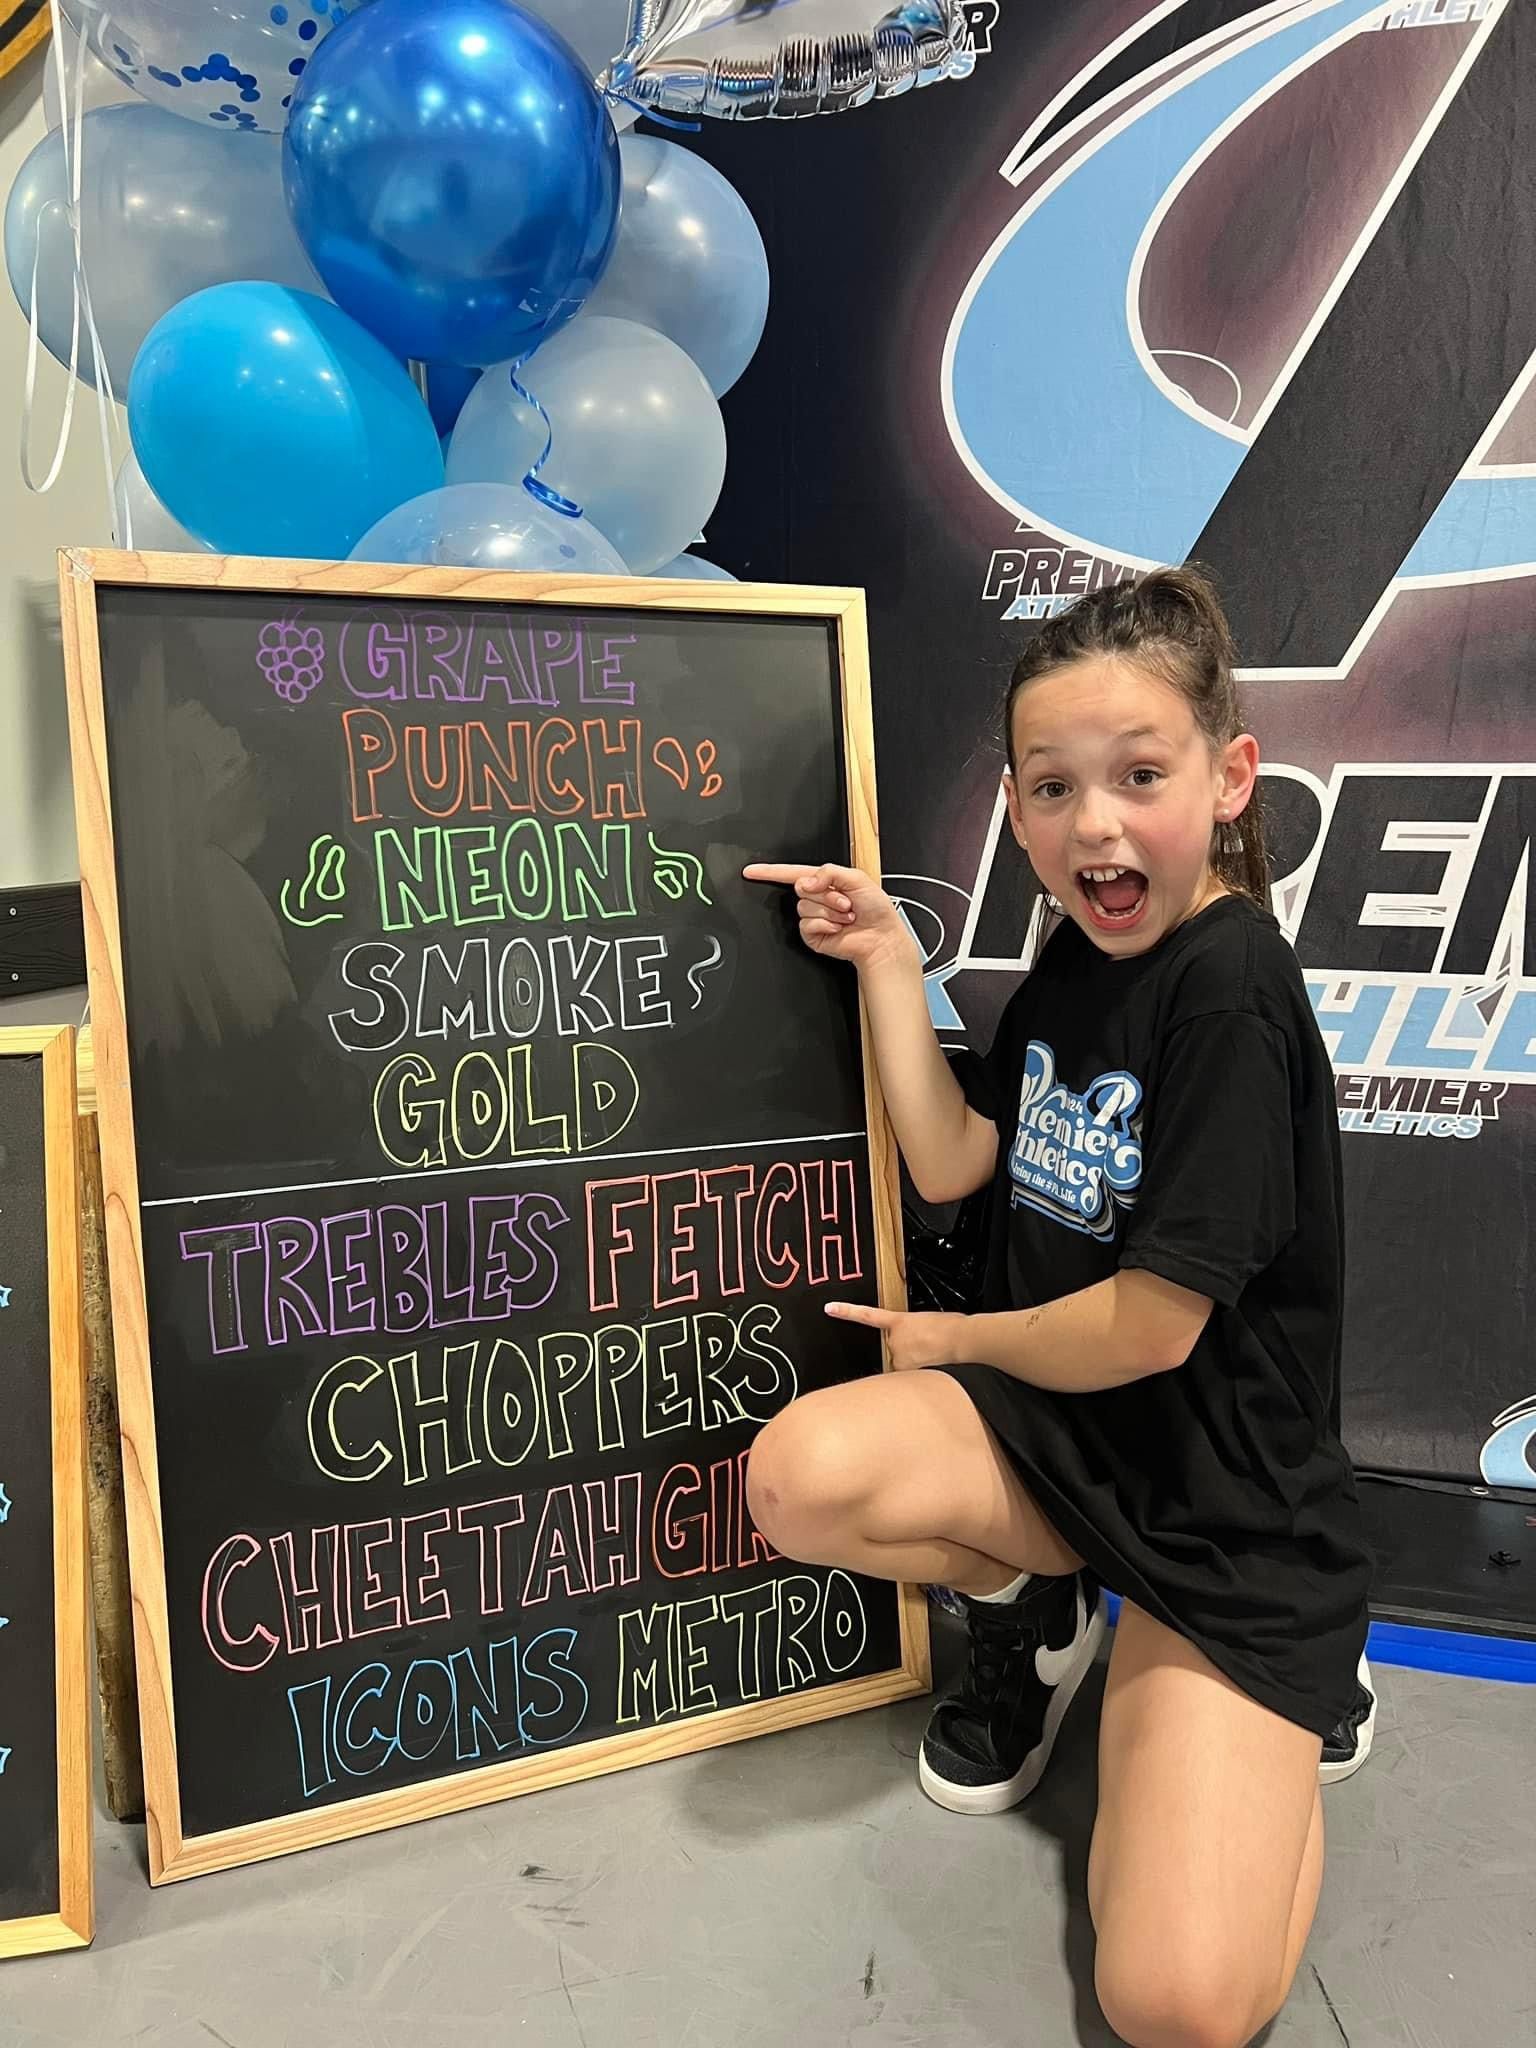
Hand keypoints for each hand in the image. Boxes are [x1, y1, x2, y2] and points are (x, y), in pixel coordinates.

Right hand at [742, 861, 913, 971]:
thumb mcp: (857, 877)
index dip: (769, 872)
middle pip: (800, 888)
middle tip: (845, 901)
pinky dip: (825, 924)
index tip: (751, 871)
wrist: (881, 937)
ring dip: (829, 911)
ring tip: (845, 915)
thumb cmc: (876, 909)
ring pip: (804, 907)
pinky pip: (807, 925)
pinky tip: (838, 927)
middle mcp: (817, 898)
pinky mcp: (813, 934)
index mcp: (825, 881)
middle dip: (826, 894)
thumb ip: (829, 872)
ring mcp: (814, 917)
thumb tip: (807, 881)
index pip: (791, 873)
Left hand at [825, 1300, 967, 1370]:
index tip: (829, 1308)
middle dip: (907, 1352)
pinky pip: (903, 1377)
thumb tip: (916, 1344)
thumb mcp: (928, 1321)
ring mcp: (898, 1357)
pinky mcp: (906, 1370)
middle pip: (894, 1350)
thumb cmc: (951, 1327)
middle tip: (926, 1350)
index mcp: (899, 1321)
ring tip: (934, 1358)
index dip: (846, 1312)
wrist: (960, 1338)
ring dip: (914, 1364)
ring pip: (901, 1366)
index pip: (866, 1315)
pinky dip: (916, 1375)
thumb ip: (914, 1331)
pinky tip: (927, 1369)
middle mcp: (893, 1340)